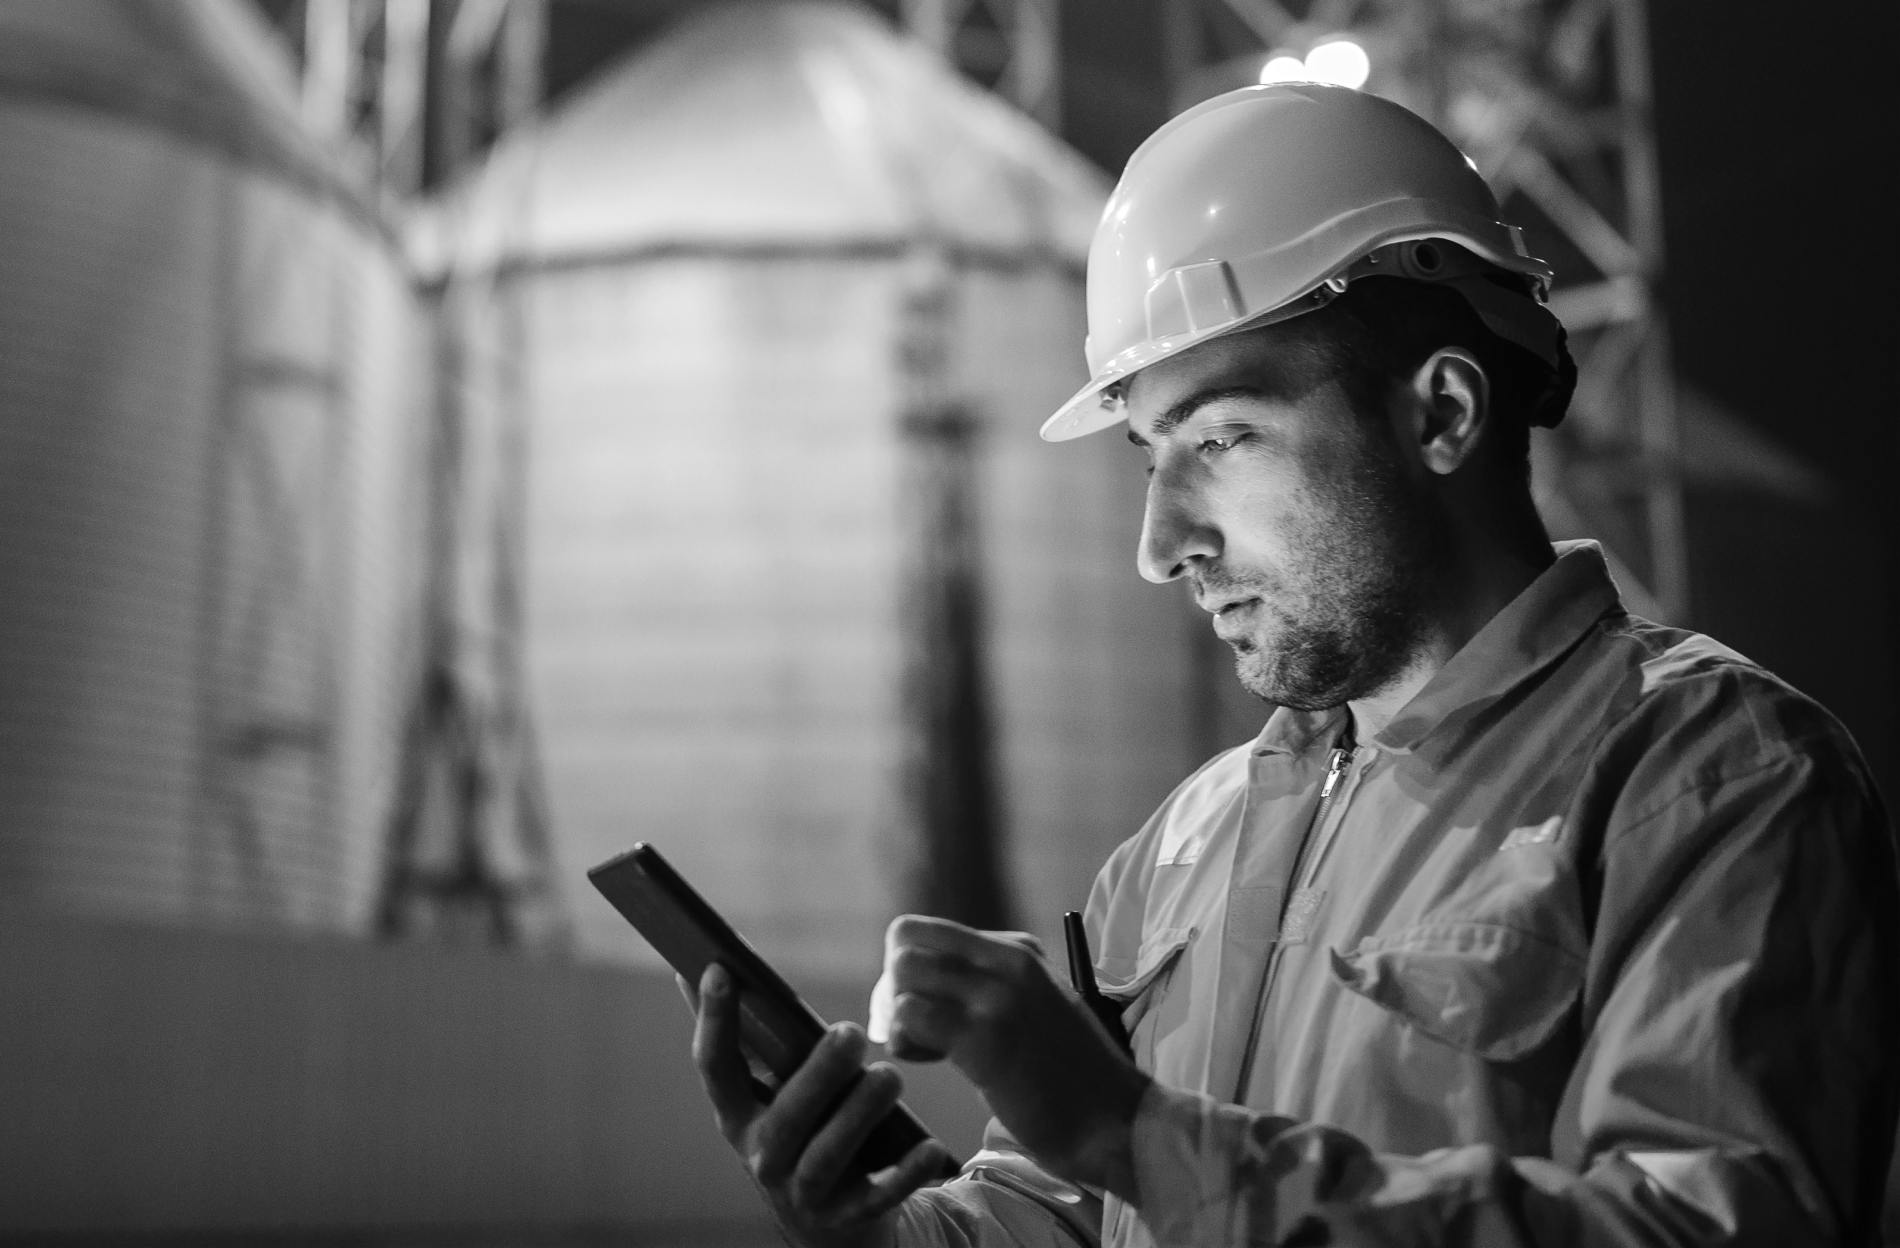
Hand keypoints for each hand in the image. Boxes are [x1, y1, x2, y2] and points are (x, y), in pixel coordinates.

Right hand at [688, 964, 951, 1247]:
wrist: (828, 1226)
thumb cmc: (801, 1130)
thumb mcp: (770, 1090)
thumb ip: (749, 1037)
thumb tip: (717, 962)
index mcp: (738, 1116)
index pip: (716, 1067)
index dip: (714, 1019)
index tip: (722, 969)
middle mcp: (764, 1157)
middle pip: (785, 1118)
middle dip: (818, 1074)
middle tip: (852, 1032)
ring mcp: (805, 1192)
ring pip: (826, 1157)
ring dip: (859, 1114)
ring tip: (888, 1076)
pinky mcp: (849, 1215)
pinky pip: (878, 1196)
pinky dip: (904, 1174)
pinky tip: (929, 1147)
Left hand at [874, 916, 1150, 1193]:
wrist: (1113, 1119)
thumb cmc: (1073, 1074)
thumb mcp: (1039, 1005)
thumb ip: (992, 985)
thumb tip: (925, 981)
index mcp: (1017, 950)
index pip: (925, 930)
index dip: (906, 967)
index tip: (920, 1005)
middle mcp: (1006, 961)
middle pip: (905, 942)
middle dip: (892, 987)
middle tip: (912, 1028)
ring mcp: (997, 996)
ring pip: (903, 974)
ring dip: (898, 1017)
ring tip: (925, 1048)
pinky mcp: (986, 1038)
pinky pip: (911, 1016)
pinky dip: (906, 1042)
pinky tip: (934, 1062)